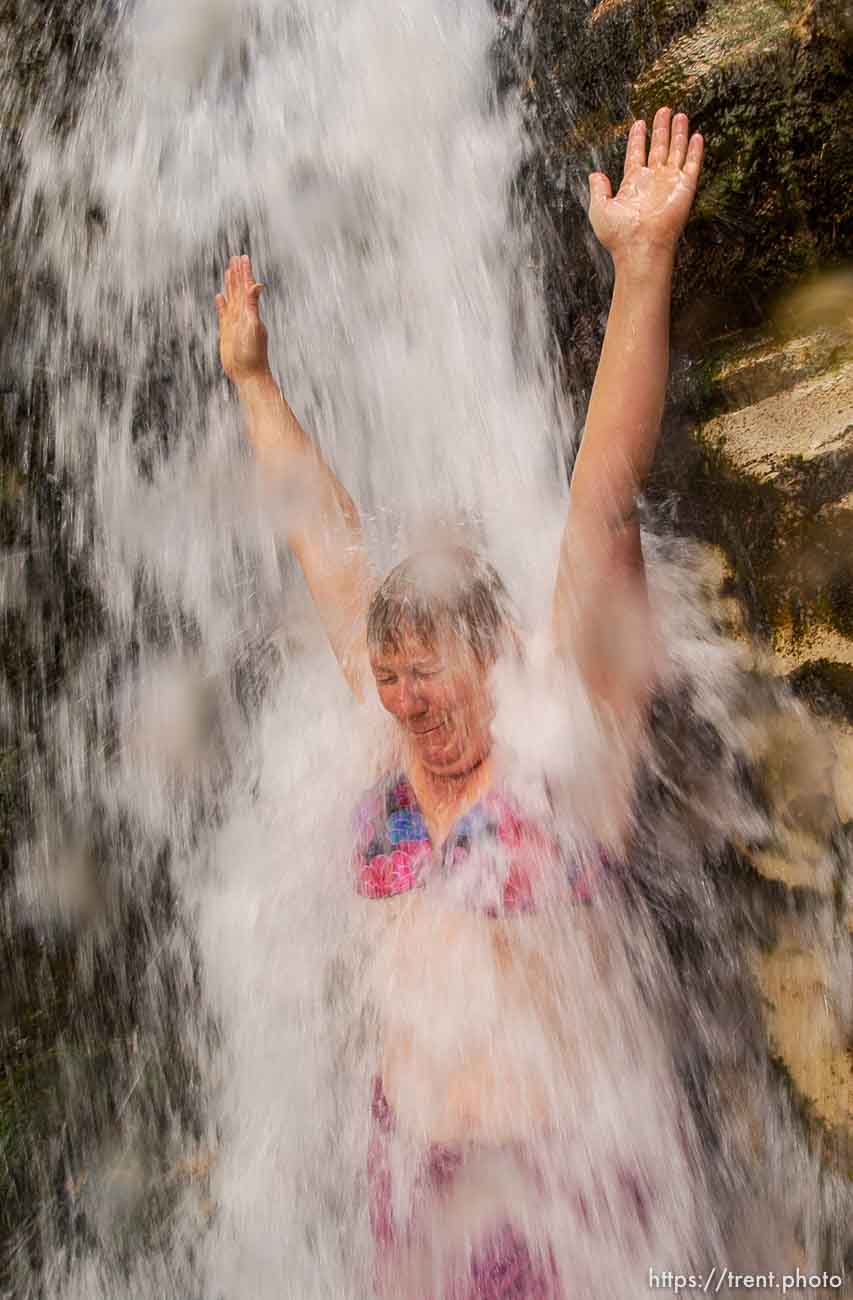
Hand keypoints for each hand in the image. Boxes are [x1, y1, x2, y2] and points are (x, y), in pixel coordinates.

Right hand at [215, 253, 269, 384]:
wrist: (248, 373)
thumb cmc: (253, 353)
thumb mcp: (253, 326)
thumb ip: (253, 305)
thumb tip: (257, 284)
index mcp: (250, 311)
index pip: (246, 286)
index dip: (245, 272)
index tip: (243, 257)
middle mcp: (243, 314)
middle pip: (239, 289)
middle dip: (238, 273)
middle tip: (236, 258)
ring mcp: (235, 322)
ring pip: (231, 298)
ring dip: (230, 285)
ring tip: (228, 271)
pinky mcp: (227, 331)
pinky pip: (224, 313)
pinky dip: (222, 304)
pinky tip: (219, 297)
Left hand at [588, 107, 703, 266]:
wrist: (640, 247)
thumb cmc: (619, 234)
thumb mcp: (599, 208)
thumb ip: (598, 189)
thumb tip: (595, 174)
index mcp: (633, 183)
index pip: (636, 154)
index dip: (638, 138)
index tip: (639, 123)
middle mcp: (653, 181)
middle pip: (658, 147)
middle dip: (660, 129)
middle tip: (663, 109)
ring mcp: (669, 183)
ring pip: (676, 151)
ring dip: (678, 133)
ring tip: (679, 115)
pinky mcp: (685, 188)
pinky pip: (692, 165)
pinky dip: (695, 150)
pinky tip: (697, 136)